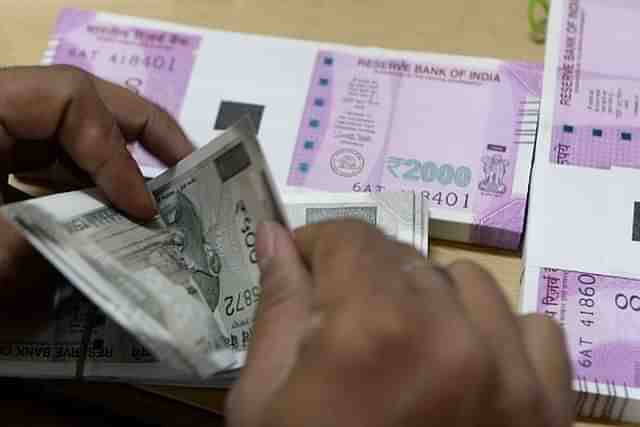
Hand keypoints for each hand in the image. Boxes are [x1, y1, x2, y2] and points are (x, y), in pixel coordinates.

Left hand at [0, 65, 192, 319]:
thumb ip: (45, 243)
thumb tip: (115, 239)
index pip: (69, 99)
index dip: (116, 150)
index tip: (143, 208)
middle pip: (78, 98)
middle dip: (140, 129)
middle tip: (188, 164)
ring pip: (66, 132)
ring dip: (116, 160)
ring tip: (160, 191)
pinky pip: (44, 164)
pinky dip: (82, 185)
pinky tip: (106, 215)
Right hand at [227, 220, 573, 426]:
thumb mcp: (266, 402)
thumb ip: (278, 307)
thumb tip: (275, 237)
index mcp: (372, 331)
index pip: (351, 238)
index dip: (319, 246)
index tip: (307, 269)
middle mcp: (453, 337)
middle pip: (405, 258)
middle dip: (366, 280)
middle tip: (346, 326)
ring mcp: (512, 374)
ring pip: (467, 284)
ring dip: (430, 301)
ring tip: (407, 348)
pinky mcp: (549, 409)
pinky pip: (532, 329)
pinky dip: (496, 334)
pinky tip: (466, 365)